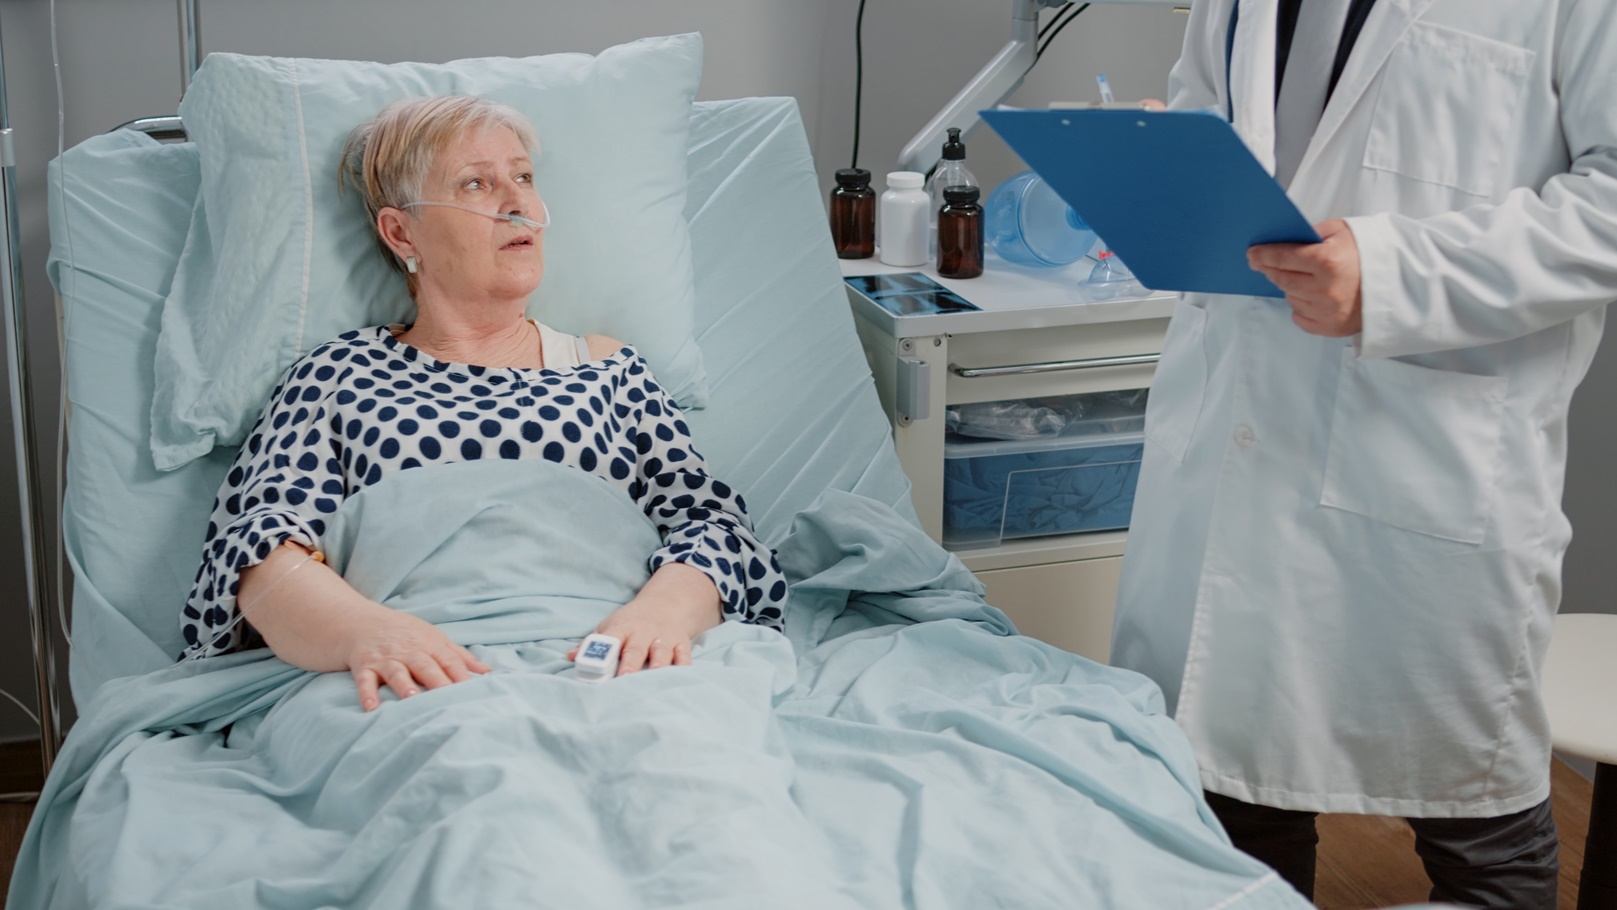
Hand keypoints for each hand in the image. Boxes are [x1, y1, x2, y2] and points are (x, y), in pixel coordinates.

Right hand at [345, 606, 490, 710]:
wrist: (361, 620)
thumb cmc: (405, 634)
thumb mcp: (434, 639)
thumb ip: (460, 657)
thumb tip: (488, 672)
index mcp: (430, 645)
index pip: (449, 661)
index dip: (461, 675)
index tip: (474, 692)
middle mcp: (409, 651)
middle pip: (426, 666)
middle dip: (438, 682)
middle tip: (449, 699)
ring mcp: (386, 658)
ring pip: (397, 672)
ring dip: (404, 685)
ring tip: (411, 698)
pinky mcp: (365, 665)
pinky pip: (365, 679)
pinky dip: (367, 693)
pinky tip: (371, 707)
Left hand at [569, 563, 722, 675]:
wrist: (665, 604)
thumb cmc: (631, 623)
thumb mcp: (610, 627)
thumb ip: (593, 644)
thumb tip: (569, 657)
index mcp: (622, 627)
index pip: (611, 638)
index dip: (605, 652)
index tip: (599, 669)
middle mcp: (643, 631)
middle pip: (636, 648)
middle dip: (631, 664)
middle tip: (625, 680)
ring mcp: (664, 637)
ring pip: (662, 651)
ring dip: (659, 666)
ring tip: (655, 681)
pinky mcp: (681, 643)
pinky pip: (684, 656)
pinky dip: (683, 667)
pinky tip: (679, 679)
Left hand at [1247, 219, 1363, 336]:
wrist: (1401, 282)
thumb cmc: (1371, 253)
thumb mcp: (1343, 231)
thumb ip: (1312, 234)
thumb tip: (1284, 242)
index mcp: (1327, 262)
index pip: (1282, 258)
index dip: (1263, 255)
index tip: (1252, 254)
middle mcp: (1324, 289)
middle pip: (1281, 279)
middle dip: (1271, 270)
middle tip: (1265, 264)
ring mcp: (1326, 312)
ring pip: (1290, 297)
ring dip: (1291, 287)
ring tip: (1307, 278)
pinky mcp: (1330, 328)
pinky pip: (1300, 317)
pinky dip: (1302, 306)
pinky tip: (1315, 296)